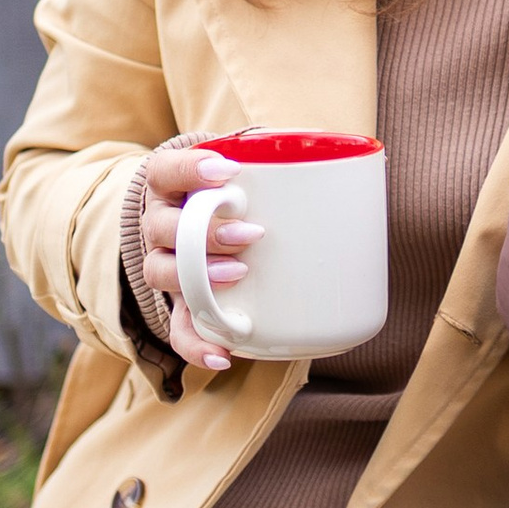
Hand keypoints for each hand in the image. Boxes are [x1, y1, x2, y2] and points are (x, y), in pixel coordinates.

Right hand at [131, 143, 260, 372]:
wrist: (209, 225)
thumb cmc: (238, 194)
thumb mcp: (249, 171)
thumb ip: (278, 159)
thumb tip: (349, 152)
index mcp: (170, 186)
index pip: (165, 171)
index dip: (189, 170)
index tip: (227, 171)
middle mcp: (159, 225)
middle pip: (164, 227)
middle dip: (205, 232)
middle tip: (252, 234)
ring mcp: (165, 266)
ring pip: (162, 272)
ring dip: (198, 277)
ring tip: (238, 275)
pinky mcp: (180, 304)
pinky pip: (179, 329)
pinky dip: (197, 345)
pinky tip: (224, 354)